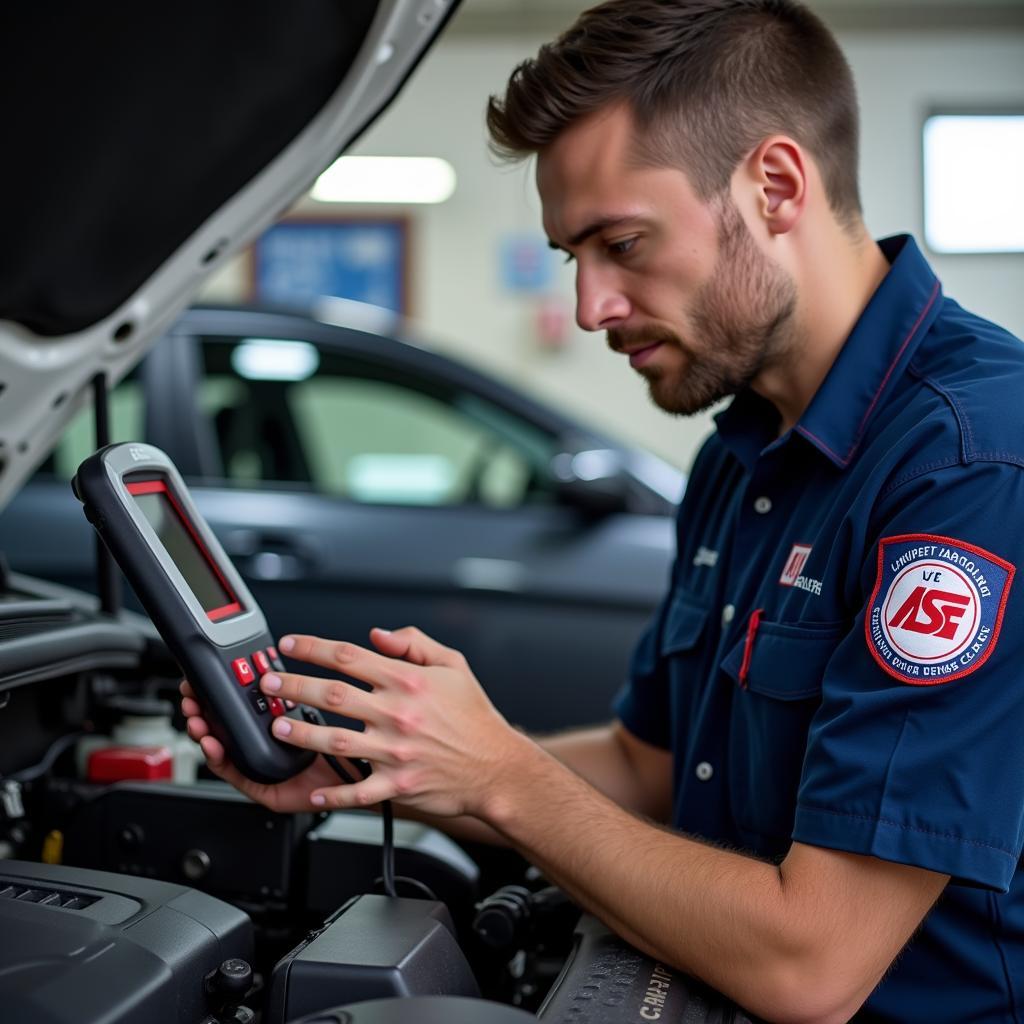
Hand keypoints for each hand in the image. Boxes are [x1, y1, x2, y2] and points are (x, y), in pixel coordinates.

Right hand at [179, 679, 347, 811]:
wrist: (357, 781)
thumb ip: (299, 686)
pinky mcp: (259, 785)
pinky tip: (212, 744)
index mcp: (275, 718)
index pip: (238, 700)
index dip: (217, 688)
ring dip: (202, 730)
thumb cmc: (344, 743)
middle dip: (202, 706)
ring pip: (219, 744)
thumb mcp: (318, 708)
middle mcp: (263, 738)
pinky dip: (217, 759)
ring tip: (197, 719)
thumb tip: (284, 655)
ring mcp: (258, 761)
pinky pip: (232, 772)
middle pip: (221, 721)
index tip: (204, 675)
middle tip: (192, 695)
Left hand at [260, 627, 527, 818]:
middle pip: (333, 695)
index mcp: (408, 681)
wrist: (498, 767)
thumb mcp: (453, 665)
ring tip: (277, 727)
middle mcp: (398, 713)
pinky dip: (333, 794)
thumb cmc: (475, 718)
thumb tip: (377, 635)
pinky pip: (358, 791)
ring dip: (301, 734)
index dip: (313, 648)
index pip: (350, 657)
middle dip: (293, 686)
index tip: (289, 645)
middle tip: (268, 683)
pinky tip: (314, 790)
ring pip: (335, 741)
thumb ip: (414, 643)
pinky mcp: (397, 784)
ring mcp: (395, 751)